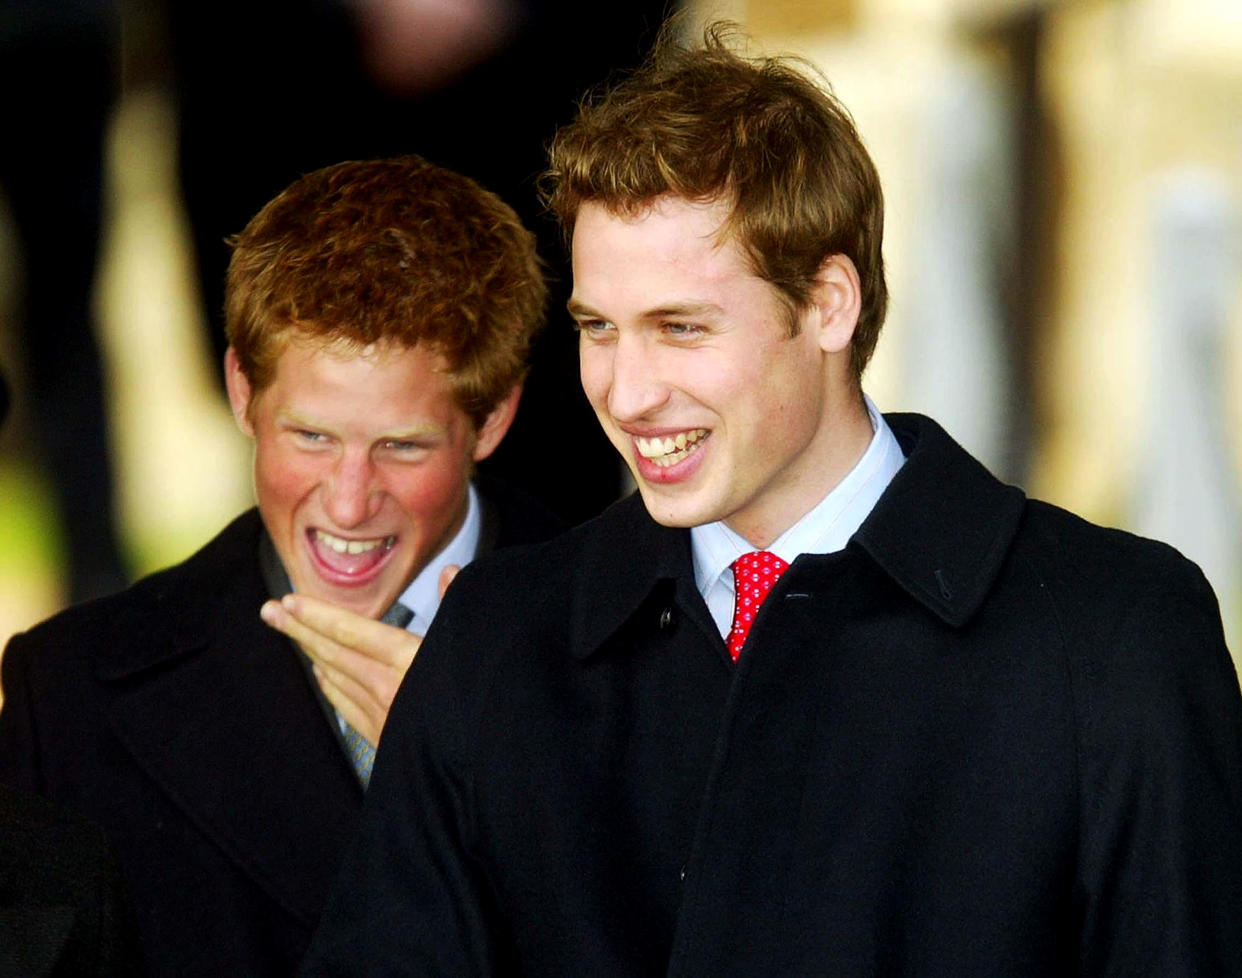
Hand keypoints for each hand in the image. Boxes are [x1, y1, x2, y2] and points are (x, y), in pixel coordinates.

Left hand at [260, 565, 459, 744]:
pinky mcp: (385, 738)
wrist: (482, 758)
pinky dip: (331, 685)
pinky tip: (321, 674)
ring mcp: (383, 716)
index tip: (290, 602)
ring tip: (290, 632)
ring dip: (311, 652)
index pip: (353, 632)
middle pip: (335, 652)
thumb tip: (449, 571)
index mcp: (410, 661)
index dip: (319, 615)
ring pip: (337, 677)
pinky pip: (347, 705)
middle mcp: (389, 688)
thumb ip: (455, 606)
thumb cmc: (478, 700)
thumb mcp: (472, 648)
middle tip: (270, 611)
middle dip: (301, 629)